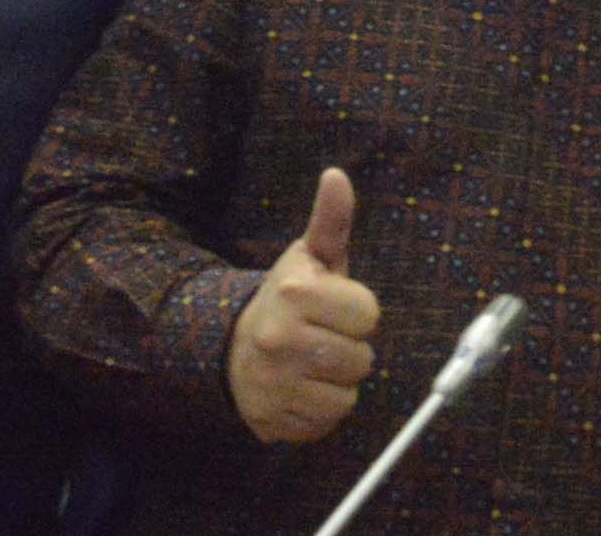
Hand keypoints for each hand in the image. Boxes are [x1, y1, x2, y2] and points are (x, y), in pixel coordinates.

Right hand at [230, 168, 380, 444]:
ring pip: (346, 396)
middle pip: (361, 359)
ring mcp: (272, 385)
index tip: (335, 307)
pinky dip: (319, 410)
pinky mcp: (270, 420)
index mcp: (295, 295)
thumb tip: (336, 175)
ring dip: (337, 382)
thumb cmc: (287, 298)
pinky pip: (324, 424)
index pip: (368, 315)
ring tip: (314, 363)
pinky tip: (301, 388)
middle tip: (323, 337)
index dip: (359, 312)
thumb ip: (331, 220)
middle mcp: (280, 341)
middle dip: (350, 349)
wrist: (232, 345)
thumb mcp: (310, 257)